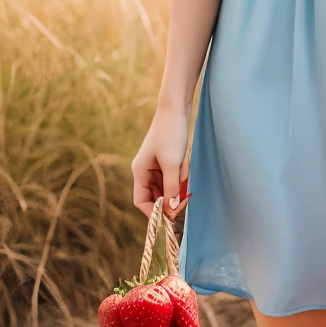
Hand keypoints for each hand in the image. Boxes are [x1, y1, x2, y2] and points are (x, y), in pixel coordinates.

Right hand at [131, 103, 190, 219]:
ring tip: (185, 172)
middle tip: (185, 198)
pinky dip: (180, 177)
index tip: (170, 216)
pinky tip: (186, 165)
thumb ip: (171, 189)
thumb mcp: (172, 164)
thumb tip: (170, 210)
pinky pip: (173, 178)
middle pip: (155, 197)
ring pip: (166, 188)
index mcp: (139, 172)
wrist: (176, 110)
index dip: (154, 212)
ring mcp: (155, 167)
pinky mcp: (165, 162)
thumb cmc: (171, 135)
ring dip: (177, 186)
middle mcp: (144, 171)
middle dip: (170, 198)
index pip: (141, 202)